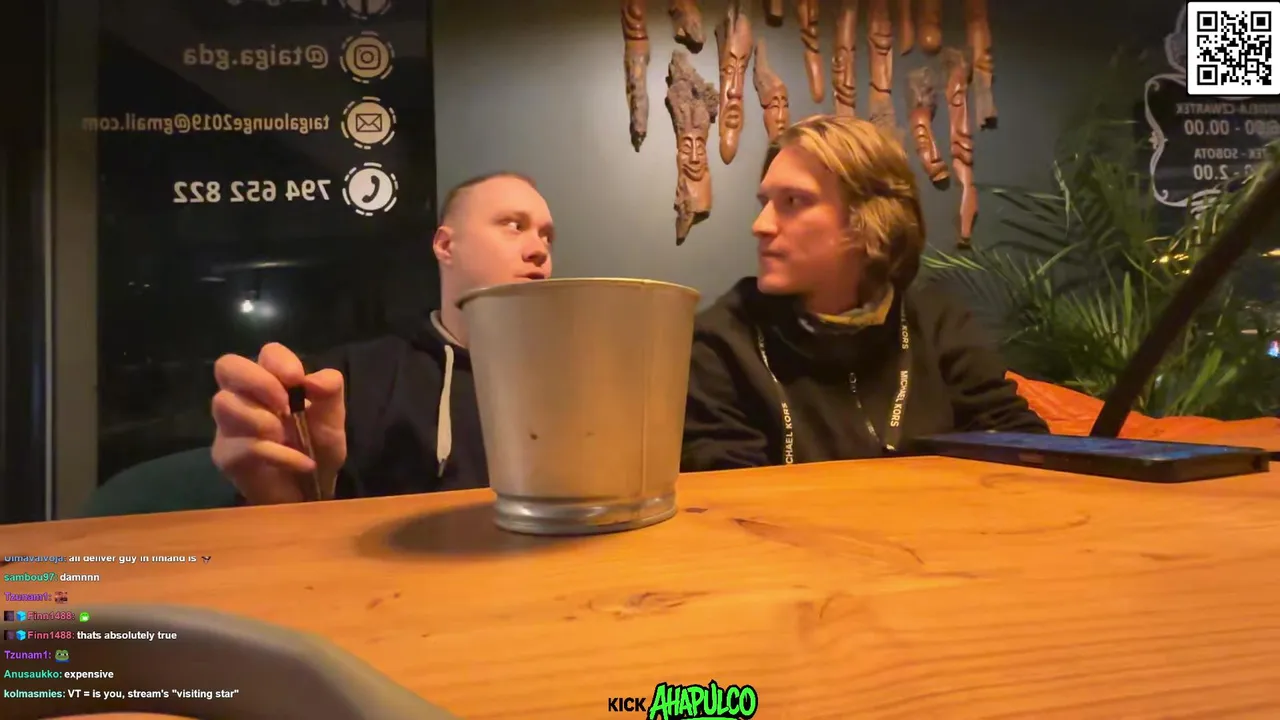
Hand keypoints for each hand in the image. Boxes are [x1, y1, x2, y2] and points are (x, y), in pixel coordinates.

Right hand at [211, 343, 345, 503]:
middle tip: (284, 404)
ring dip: (261, 418)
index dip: (280, 362)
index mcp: (271, 380)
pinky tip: (300, 463)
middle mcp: (244, 396)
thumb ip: (330, 391)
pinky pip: (241, 446)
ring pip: (224, 403)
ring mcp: (229, 425)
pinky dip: (277, 454)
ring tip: (286, 436)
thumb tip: (313, 380)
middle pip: (227, 366)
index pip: (268, 353)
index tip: (298, 381)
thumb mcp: (332, 417)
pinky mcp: (226, 455)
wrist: (313, 491)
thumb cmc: (318, 446)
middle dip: (257, 380)